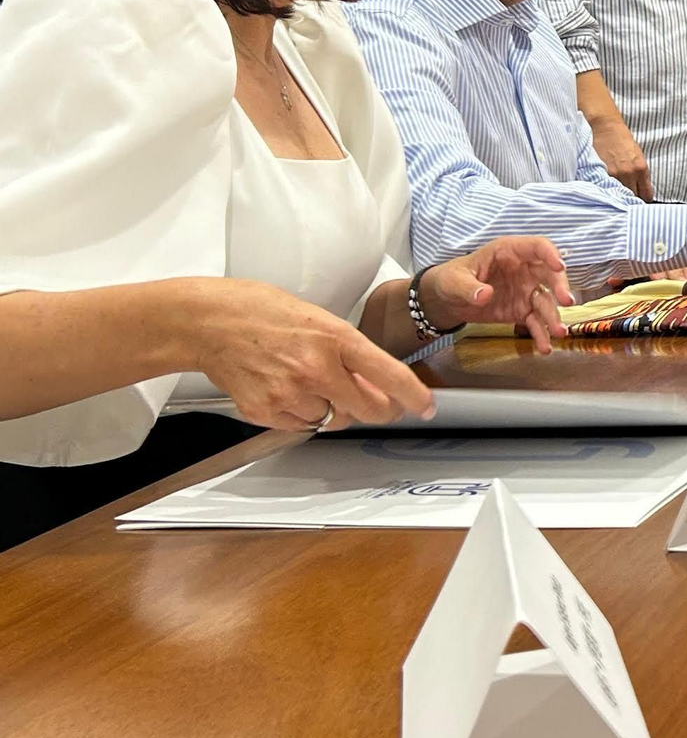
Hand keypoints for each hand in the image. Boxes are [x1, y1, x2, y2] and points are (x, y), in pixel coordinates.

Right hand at [192, 279, 435, 431]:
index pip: (390, 374)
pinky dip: (301, 414)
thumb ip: (349, 352)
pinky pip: (301, 426)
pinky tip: (285, 389)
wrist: (210, 322)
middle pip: (369, 410)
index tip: (425, 407)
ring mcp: (290, 393)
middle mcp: (317, 369)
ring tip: (306, 380)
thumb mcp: (320, 319)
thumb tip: (375, 382)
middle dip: (378, 410)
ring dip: (331, 409)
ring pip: (333, 420)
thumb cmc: (262, 312)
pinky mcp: (266, 411)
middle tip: (374, 402)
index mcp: (336, 338)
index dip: (414, 396)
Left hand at [422, 237, 573, 353]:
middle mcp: (524, 270)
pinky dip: (541, 334)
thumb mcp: (454, 281)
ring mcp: (525, 291)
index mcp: (509, 252)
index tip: (559, 266)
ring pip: (546, 301)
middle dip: (560, 287)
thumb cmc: (452, 279)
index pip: (536, 247)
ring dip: (554, 316)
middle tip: (566, 301)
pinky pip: (536, 322)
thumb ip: (468, 287)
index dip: (550, 254)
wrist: (448, 301)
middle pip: (549, 274)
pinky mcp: (522, 311)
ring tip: (559, 333)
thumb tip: (485, 294)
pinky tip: (544, 347)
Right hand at [591, 117, 653, 201]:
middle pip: (633, 197)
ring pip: (619, 195)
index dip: (644, 198)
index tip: (641, 199)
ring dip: (618, 195)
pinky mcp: (601, 174)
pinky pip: (606, 189)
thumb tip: (642, 190)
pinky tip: (607, 187)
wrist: (606, 128)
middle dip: (631, 198)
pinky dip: (607, 190)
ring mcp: (614, 175)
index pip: (646, 194)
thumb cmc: (623, 139)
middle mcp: (629, 174)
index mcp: (641, 169)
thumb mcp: (638, 156)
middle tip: (628, 197)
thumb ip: (641, 174)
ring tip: (617, 192)